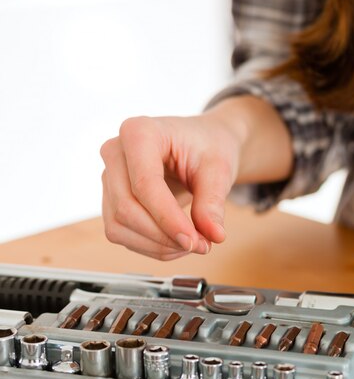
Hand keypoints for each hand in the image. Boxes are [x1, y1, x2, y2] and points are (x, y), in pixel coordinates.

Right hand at [100, 96, 291, 260]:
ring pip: (119, 226)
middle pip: (127, 208)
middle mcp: (116, 152)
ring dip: (158, 245)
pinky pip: (121, 233)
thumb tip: (214, 235)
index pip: (145, 184)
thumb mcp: (219, 169)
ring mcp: (109, 177)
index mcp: (139, 132)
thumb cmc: (209, 146)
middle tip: (202, 245)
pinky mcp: (111, 199)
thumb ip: (213, 202)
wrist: (203, 142)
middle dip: (164, 236)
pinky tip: (178, 242)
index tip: (194, 241)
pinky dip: (151, 246)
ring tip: (194, 243)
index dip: (168, 218)